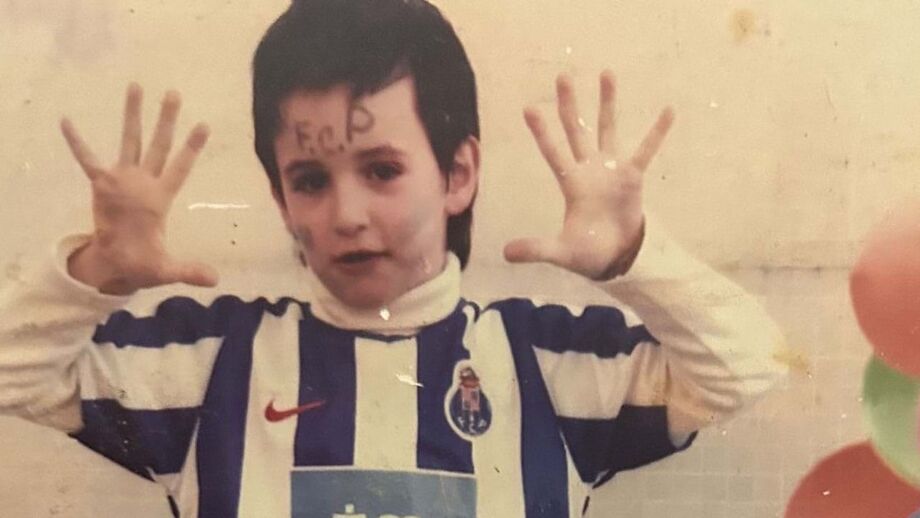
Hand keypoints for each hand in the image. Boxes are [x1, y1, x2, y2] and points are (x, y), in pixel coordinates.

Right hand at [63, 83, 216, 294]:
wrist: (115, 264)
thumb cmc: (143, 263)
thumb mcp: (166, 270)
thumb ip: (189, 271)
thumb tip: (215, 281)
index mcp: (161, 198)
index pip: (180, 167)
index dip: (191, 148)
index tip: (204, 124)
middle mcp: (144, 183)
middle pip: (157, 145)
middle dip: (165, 120)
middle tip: (174, 92)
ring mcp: (122, 181)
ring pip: (129, 142)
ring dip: (131, 116)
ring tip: (135, 86)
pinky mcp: (100, 186)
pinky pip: (87, 160)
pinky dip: (78, 143)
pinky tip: (68, 121)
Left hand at [503, 70, 673, 279]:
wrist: (617, 259)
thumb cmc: (587, 253)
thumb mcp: (560, 251)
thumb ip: (536, 249)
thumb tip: (505, 253)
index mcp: (570, 183)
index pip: (552, 152)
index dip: (542, 133)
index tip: (528, 108)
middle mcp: (589, 170)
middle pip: (576, 130)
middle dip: (569, 105)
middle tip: (562, 76)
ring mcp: (611, 171)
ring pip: (608, 129)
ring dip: (607, 103)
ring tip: (606, 73)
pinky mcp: (634, 177)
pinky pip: (647, 150)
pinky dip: (657, 132)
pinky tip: (668, 110)